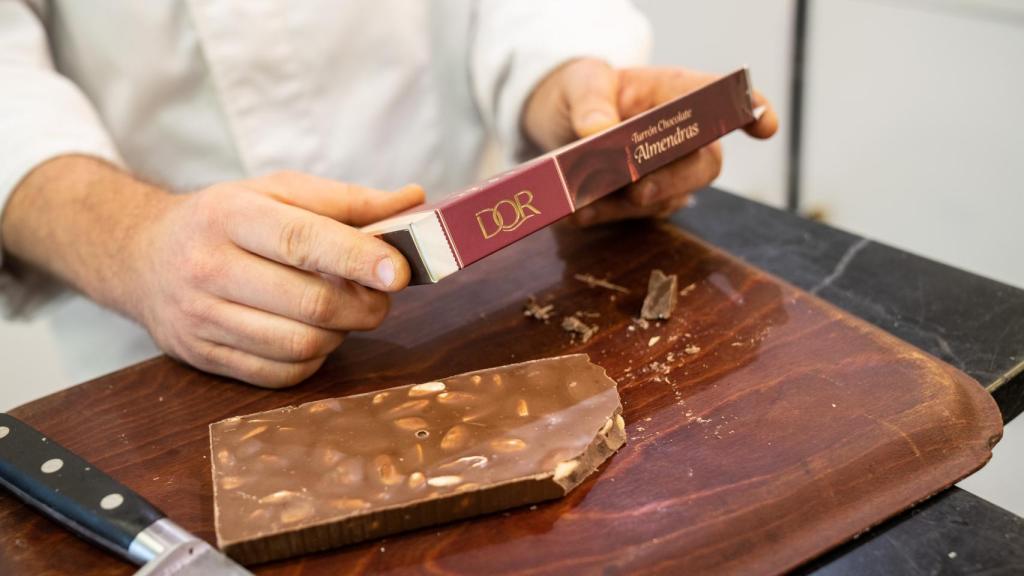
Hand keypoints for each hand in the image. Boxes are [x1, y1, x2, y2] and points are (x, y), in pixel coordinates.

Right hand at [131, 172, 423, 386]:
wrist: (142, 255)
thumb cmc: (226, 219)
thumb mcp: (278, 192)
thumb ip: (347, 200)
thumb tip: (413, 201)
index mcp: (230, 215)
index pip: (303, 240)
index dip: (358, 258)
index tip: (400, 272)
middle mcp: (208, 267)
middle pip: (310, 303)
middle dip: (364, 305)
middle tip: (382, 296)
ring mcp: (200, 318)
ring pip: (300, 345)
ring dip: (341, 333)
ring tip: (343, 312)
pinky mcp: (201, 356)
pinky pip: (280, 374)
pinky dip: (313, 359)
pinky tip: (313, 334)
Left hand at [523, 59, 778, 225]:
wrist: (559, 121)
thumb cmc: (583, 93)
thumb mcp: (580, 84)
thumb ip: (590, 103)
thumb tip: (599, 131)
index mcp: (674, 93)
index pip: (720, 98)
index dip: (750, 111)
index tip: (766, 127)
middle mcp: (682, 136)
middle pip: (703, 163)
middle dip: (674, 180)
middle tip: (639, 190)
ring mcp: (666, 173)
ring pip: (666, 198)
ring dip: (625, 206)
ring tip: (583, 205)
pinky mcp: (643, 201)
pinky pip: (634, 215)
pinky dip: (604, 216)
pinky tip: (575, 215)